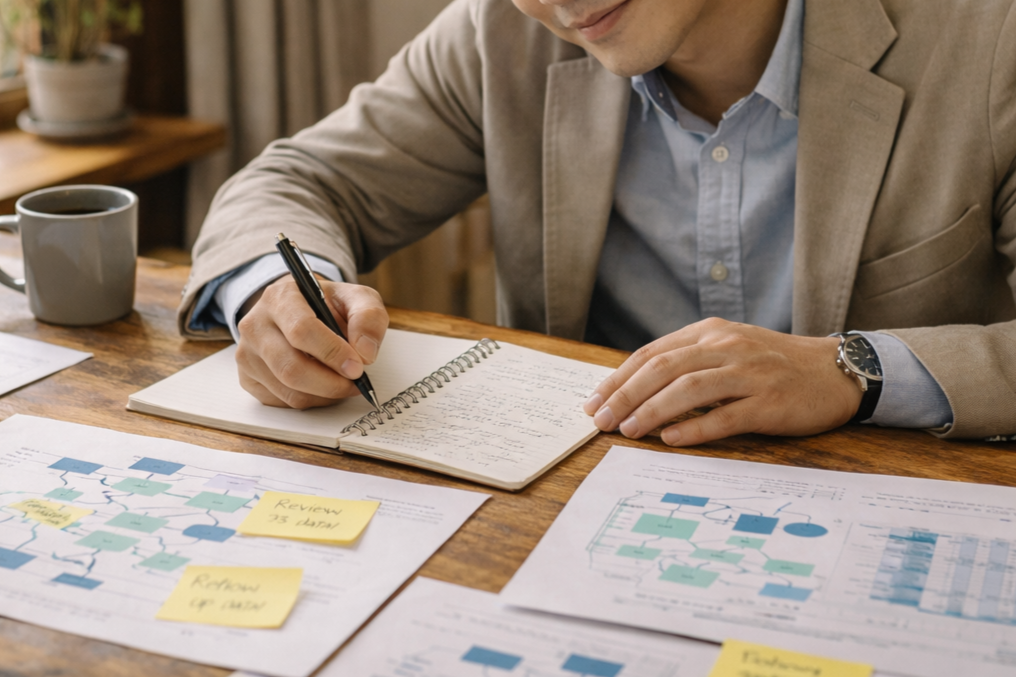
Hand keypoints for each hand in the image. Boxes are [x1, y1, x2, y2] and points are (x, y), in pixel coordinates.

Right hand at [235, 277, 387, 407]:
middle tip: (356, 383)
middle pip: (291, 368)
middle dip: (331, 383)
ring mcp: (247, 354)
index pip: (301, 330)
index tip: (357, 367)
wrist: (302, 309)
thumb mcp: (356, 298)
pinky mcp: (248, 378)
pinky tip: (323, 386)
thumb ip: (368, 317)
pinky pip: (283, 402)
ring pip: (288, 390)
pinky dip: (311, 400)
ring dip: (325, 395)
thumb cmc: (328, 305)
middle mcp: (255, 325)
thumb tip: (365, 353)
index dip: (332, 353)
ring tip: (343, 383)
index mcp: (280, 297)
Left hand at [582, 318, 862, 445]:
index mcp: (710, 332)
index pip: (652, 353)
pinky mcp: (769, 402)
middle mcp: (726, 347)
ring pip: (689, 389)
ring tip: (628, 431)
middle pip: (663, 368)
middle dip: (625, 396)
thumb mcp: (728, 349)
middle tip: (600, 421)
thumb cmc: (773, 365)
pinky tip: (671, 440)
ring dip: (653, 411)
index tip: (593, 402)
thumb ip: (688, 362)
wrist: (835, 371)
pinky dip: (695, 428)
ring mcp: (749, 374)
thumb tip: (635, 391)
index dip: (618, 378)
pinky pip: (725, 415)